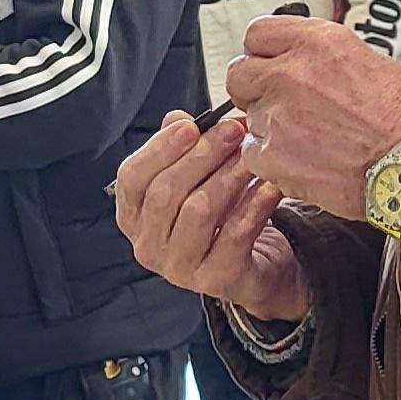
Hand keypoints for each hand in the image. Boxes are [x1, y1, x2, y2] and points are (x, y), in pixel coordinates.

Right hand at [113, 110, 307, 320]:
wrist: (252, 265)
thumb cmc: (218, 216)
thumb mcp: (195, 179)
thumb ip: (181, 149)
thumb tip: (178, 119)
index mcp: (133, 216)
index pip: (131, 179)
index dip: (159, 149)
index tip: (191, 125)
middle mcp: (147, 245)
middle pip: (165, 193)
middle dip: (202, 156)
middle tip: (233, 131)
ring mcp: (178, 268)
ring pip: (198, 212)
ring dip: (228, 177)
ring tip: (252, 155)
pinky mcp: (214, 280)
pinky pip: (234, 235)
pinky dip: (253, 205)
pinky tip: (269, 186)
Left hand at [222, 16, 400, 209]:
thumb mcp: (367, 60)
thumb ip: (322, 59)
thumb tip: (299, 64)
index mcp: (316, 42)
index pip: (257, 34)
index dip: (263, 53)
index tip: (270, 65)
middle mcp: (290, 72)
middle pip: (238, 73)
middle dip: (254, 89)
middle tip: (279, 104)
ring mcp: (277, 114)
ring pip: (249, 117)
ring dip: (270, 128)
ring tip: (310, 140)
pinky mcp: (274, 155)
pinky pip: (253, 153)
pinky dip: (271, 160)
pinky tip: (304, 162)